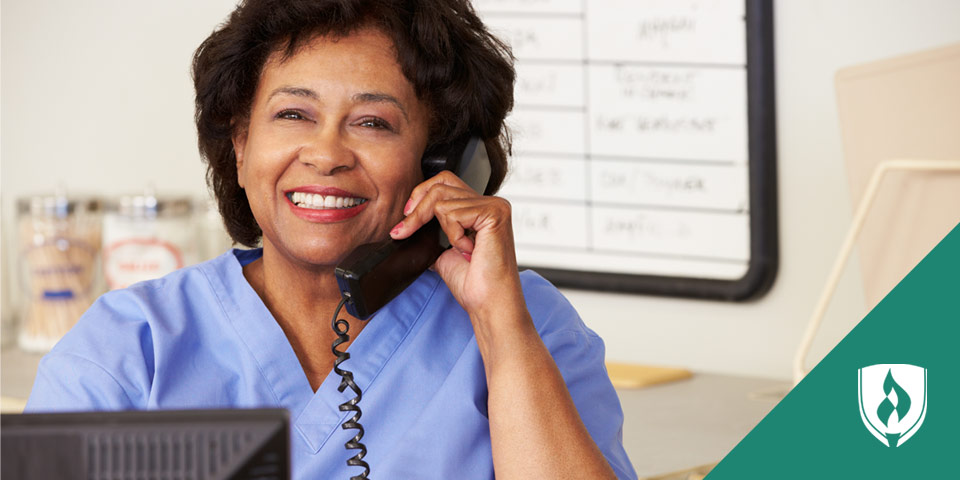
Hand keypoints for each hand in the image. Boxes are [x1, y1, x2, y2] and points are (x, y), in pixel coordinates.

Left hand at [389, 170, 526, 322]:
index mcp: (480, 209)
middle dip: (417, 209)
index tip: (405, 221)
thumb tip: (408, 225)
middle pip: (440, 184)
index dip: (421, 195)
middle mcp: (491, 203)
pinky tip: (469, 250)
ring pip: (441, 199)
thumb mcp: (444, 253)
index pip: (444, 181)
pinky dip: (453, 235)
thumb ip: (433, 234)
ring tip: (460, 250)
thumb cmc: (474, 284)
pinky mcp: (494, 213)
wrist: (488, 303)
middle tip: (404, 230)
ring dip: (442, 230)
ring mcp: (494, 206)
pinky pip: (453, 213)